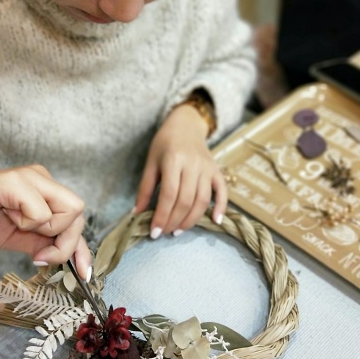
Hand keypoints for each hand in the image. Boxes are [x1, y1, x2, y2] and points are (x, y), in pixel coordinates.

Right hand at [0, 161, 91, 278]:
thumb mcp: (19, 237)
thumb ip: (45, 244)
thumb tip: (68, 260)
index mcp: (45, 190)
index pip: (77, 218)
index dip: (82, 247)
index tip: (83, 272)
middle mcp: (43, 179)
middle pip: (79, 213)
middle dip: (64, 243)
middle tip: (38, 254)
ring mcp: (31, 177)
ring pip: (68, 211)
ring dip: (45, 230)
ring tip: (16, 224)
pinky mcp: (16, 182)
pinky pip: (41, 212)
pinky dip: (27, 223)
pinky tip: (7, 215)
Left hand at [133, 104, 225, 236]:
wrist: (185, 126)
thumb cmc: (164, 145)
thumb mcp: (150, 163)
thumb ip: (144, 189)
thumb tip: (137, 214)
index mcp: (173, 160)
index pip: (168, 194)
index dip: (161, 216)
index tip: (154, 232)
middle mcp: (193, 164)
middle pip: (186, 200)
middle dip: (174, 221)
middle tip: (164, 232)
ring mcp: (207, 168)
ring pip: (202, 200)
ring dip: (191, 220)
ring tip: (178, 230)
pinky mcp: (217, 171)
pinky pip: (222, 191)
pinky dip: (221, 207)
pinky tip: (215, 221)